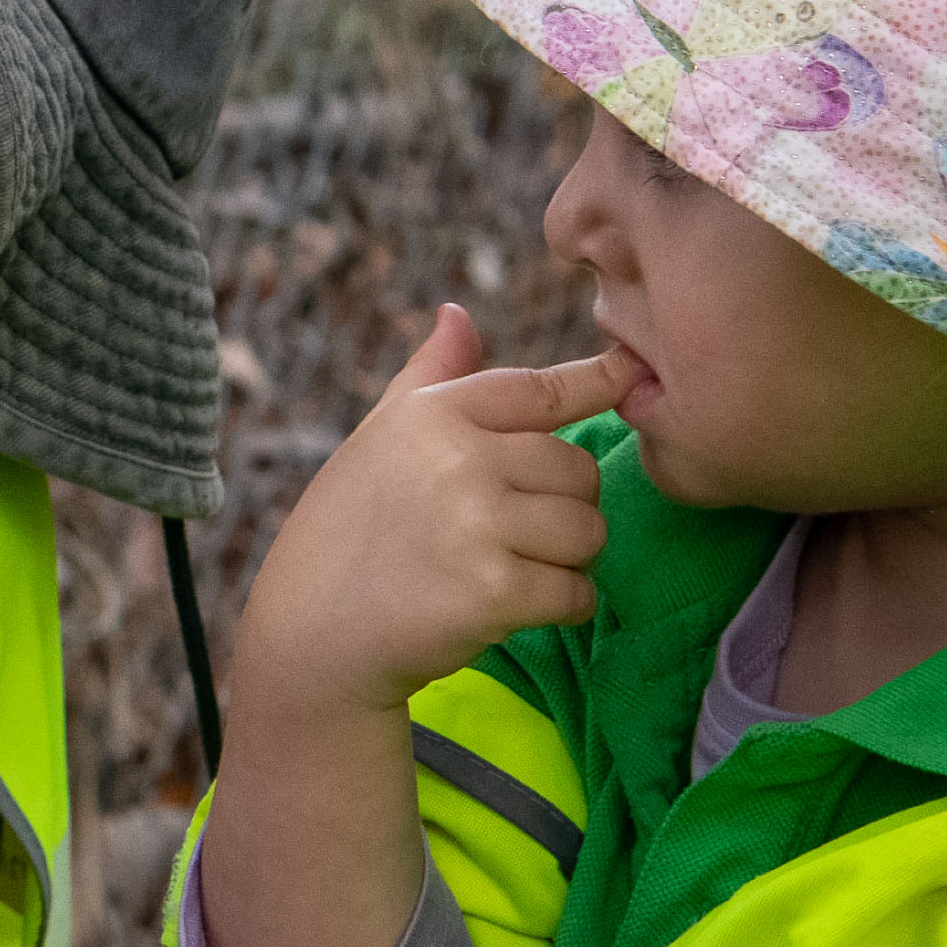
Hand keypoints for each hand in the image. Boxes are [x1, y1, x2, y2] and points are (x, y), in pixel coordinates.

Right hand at [230, 307, 624, 719]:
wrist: (312, 633)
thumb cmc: (348, 530)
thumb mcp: (379, 438)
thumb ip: (430, 376)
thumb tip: (457, 313)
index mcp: (434, 415)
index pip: (539, 390)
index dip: (597, 380)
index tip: (634, 370)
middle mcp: (459, 459)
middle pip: (577, 470)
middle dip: (564, 505)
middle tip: (516, 532)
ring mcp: (478, 525)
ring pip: (587, 531)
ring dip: (568, 558)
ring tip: (514, 567)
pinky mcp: (494, 592)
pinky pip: (577, 591)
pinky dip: (564, 605)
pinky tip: (518, 607)